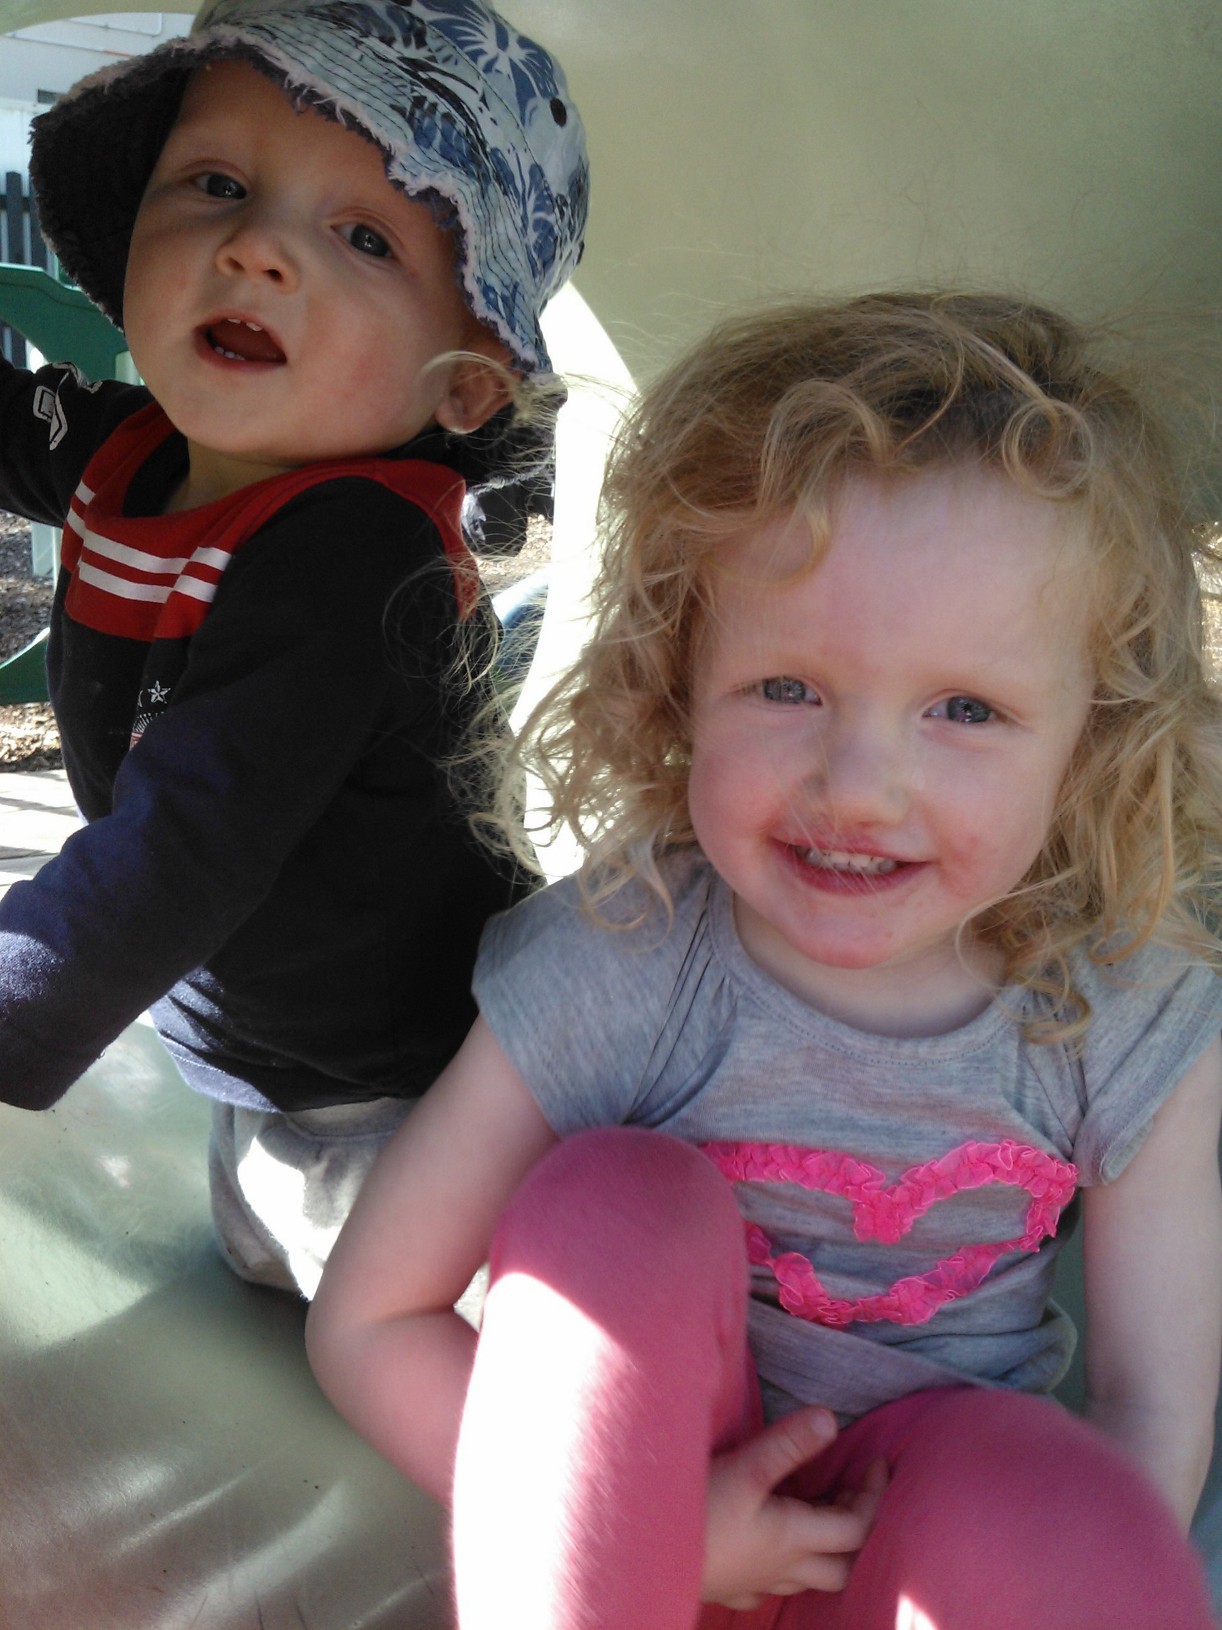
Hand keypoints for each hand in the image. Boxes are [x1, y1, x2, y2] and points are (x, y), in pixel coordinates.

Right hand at [701, 1405, 886, 1610]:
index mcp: (792, 1539)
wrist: (639, 1557)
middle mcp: (781, 1569)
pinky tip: (767, 1545)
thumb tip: (832, 1420)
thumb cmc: (696, 1512)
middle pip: (842, 1564)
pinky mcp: (729, 1587)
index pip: (856, 1527)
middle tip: (847, 1490)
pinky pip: (769, 1585)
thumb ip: (788, 1445)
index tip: (876, 1462)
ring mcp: (754, 1582)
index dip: (874, 1495)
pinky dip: (782, 1565)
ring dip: (822, 1547)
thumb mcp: (744, 1468)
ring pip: (807, 1578)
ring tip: (814, 1508)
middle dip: (855, 1528)